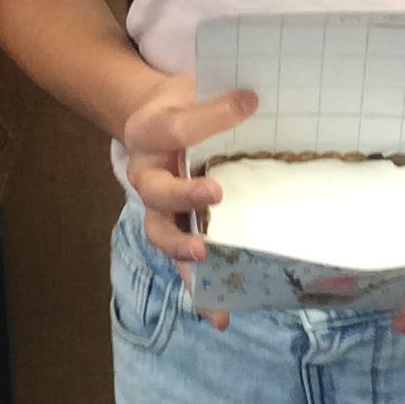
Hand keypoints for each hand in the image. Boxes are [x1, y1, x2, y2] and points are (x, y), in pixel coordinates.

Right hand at [120, 72, 258, 331]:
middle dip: (185, 195)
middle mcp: (146, 172)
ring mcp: (156, 206)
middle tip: (214, 193)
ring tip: (202, 256)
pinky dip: (197, 289)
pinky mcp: (172, 230)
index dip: (213, 116)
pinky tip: (218, 314)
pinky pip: (179, 262)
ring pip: (160, 232)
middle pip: (157, 189)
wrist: (153, 117)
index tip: (249, 102)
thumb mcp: (193, 88)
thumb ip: (217, 96)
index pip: (178, 126)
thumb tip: (258, 98)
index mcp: (149, 131)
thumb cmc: (183, 103)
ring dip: (181, 248)